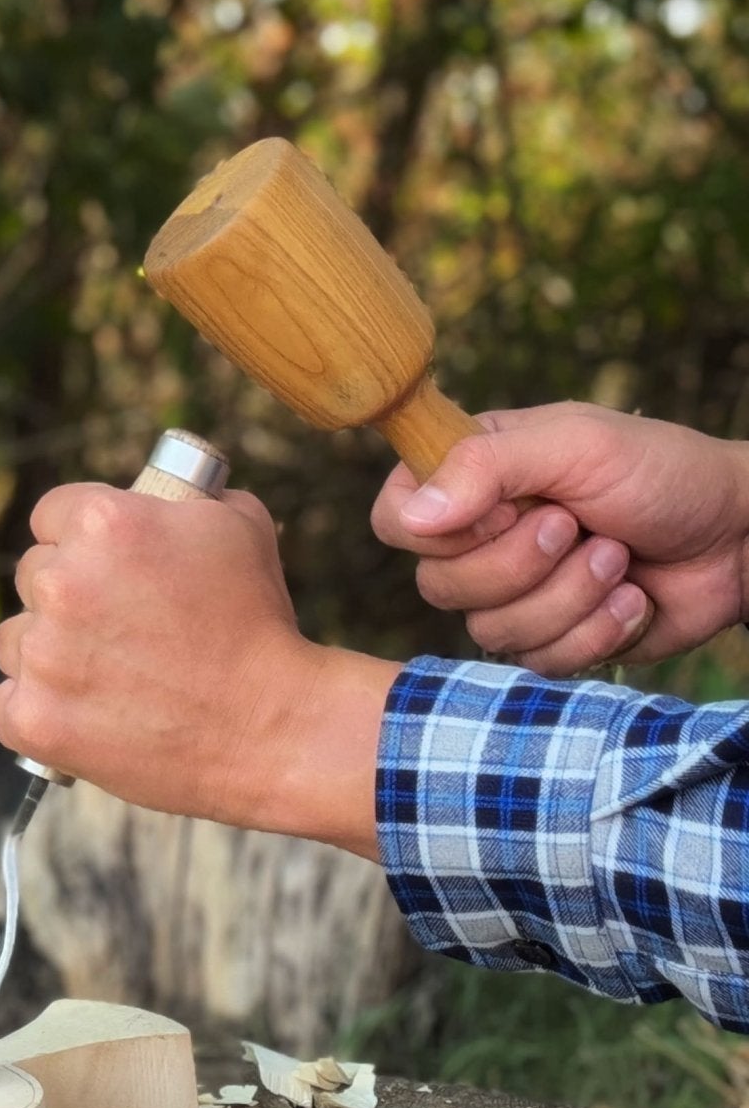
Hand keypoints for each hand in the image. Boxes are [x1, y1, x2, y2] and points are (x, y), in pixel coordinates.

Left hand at [0, 484, 393, 856]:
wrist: (273, 730)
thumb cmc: (259, 625)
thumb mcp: (239, 525)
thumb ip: (183, 496)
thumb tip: (160, 491)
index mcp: (103, 523)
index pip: (51, 515)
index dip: (80, 540)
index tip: (104, 568)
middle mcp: (61, 582)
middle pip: (33, 576)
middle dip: (69, 597)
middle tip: (120, 628)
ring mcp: (42, 655)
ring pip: (15, 640)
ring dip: (49, 653)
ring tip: (111, 676)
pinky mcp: (32, 718)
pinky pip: (6, 702)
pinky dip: (37, 710)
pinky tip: (84, 714)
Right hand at [370, 404, 748, 672]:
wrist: (741, 537)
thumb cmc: (662, 473)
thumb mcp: (574, 445)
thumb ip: (485, 467)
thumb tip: (412, 517)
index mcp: (469, 479)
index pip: (394, 520)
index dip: (440, 531)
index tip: (506, 507)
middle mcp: (479, 539)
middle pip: (438, 585)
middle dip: (521, 564)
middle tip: (576, 527)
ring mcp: (512, 595)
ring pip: (489, 631)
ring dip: (568, 596)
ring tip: (617, 559)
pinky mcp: (552, 640)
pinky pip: (537, 662)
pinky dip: (595, 631)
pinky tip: (630, 598)